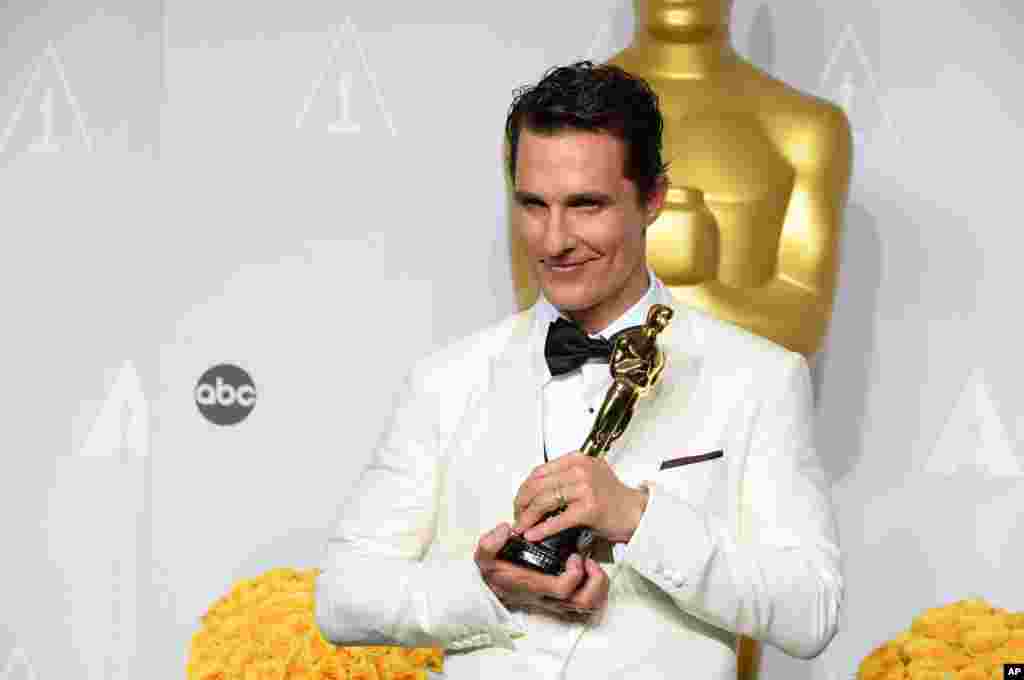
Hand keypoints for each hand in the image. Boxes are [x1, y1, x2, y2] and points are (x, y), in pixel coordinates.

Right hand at [474, 523, 607, 620]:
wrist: (493, 587)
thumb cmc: (495, 571)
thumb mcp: (485, 556)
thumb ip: (490, 543)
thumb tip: (505, 529)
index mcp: (534, 587)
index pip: (562, 589)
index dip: (574, 575)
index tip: (573, 556)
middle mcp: (550, 598)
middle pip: (583, 603)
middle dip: (593, 581)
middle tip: (588, 560)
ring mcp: (558, 602)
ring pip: (589, 605)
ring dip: (598, 585)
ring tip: (591, 565)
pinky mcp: (563, 601)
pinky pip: (588, 603)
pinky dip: (596, 588)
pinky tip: (589, 570)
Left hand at [512, 452, 647, 544]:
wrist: (636, 512)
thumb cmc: (612, 498)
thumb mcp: (587, 476)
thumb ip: (564, 477)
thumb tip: (534, 490)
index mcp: (577, 459)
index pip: (539, 471)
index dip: (524, 489)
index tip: (519, 502)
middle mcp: (580, 470)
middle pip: (537, 485)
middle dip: (521, 503)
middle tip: (517, 516)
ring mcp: (585, 488)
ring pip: (544, 501)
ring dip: (528, 517)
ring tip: (521, 526)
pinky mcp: (589, 508)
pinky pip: (557, 519)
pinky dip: (541, 529)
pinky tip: (533, 535)